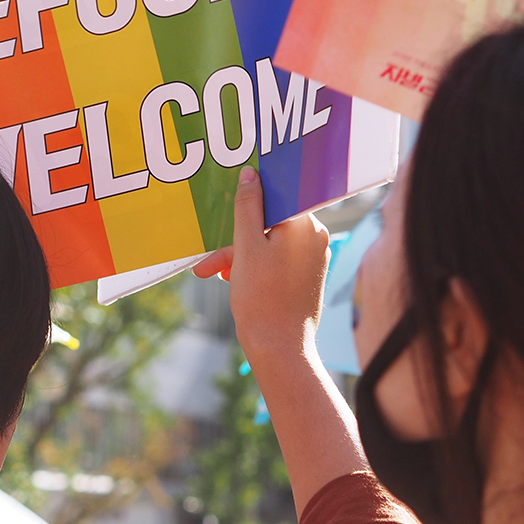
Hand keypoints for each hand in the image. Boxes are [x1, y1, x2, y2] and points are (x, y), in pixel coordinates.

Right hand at [198, 167, 363, 514]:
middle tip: (207, 260)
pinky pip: (276, 259)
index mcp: (305, 224)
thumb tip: (250, 173)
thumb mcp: (246, 246)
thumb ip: (248, 206)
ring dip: (238, 254)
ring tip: (211, 274)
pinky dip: (253, 265)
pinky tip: (230, 279)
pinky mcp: (306, 276)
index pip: (275, 195)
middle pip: (267, 222)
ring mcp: (313, 258)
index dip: (248, 198)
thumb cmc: (261, 297)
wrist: (280, 350)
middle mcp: (316, 237)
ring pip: (268, 242)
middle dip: (234, 238)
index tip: (228, 199)